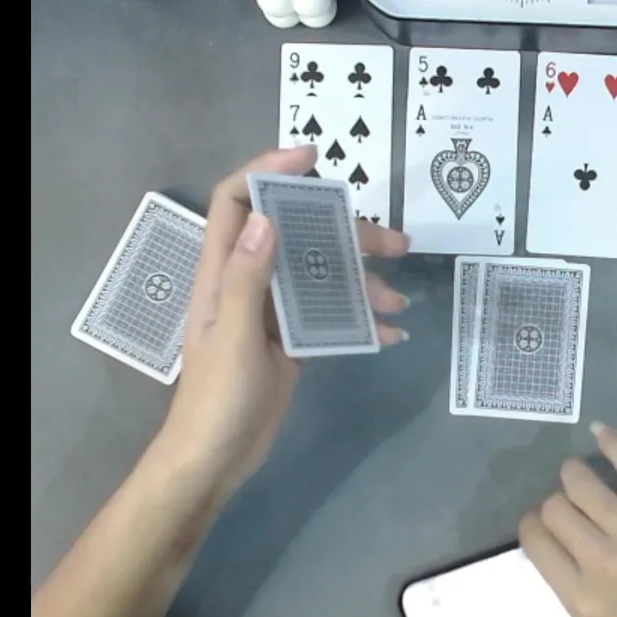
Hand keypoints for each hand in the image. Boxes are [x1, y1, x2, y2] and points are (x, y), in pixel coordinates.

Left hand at [160, 146, 409, 489]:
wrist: (216, 458)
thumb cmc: (217, 397)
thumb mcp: (231, 336)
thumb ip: (248, 277)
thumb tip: (268, 217)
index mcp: (222, 271)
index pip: (238, 200)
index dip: (269, 171)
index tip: (313, 158)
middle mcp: (248, 280)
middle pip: (297, 234)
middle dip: (347, 232)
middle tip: (395, 242)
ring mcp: (272, 310)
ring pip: (323, 274)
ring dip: (364, 281)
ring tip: (400, 300)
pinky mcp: (293, 339)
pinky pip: (332, 314)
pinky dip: (362, 319)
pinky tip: (391, 333)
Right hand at [520, 423, 616, 616]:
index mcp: (585, 605)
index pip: (537, 545)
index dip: (534, 528)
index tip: (544, 527)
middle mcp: (602, 562)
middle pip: (557, 510)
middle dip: (555, 503)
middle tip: (568, 506)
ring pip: (585, 485)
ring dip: (576, 474)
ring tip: (579, 472)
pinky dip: (616, 446)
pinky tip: (603, 432)